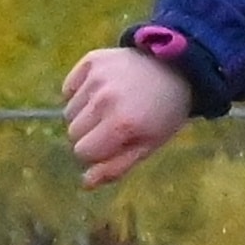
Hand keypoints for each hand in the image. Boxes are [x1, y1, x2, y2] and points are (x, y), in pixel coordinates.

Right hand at [61, 44, 194, 187]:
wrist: (176, 69)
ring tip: (111, 105)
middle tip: (113, 124)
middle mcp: (104, 100)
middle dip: (89, 134)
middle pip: (73, 132)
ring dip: (85, 114)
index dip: (96, 152)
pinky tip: (101, 90)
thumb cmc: (163, 113)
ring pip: (68, 111)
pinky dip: (79, 92)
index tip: (113, 143)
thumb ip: (116, 167)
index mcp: (121, 125)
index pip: (82, 152)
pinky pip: (68, 88)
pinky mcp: (91, 61)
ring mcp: (96, 78)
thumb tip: (85, 183)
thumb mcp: (148, 146)